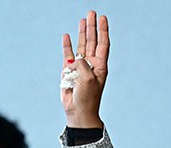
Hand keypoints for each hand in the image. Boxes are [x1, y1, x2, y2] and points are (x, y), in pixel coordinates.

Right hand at [60, 10, 108, 127]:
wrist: (78, 112)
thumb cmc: (87, 98)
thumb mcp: (88, 79)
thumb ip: (83, 65)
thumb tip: (76, 58)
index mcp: (100, 66)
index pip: (103, 44)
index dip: (103, 31)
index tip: (103, 18)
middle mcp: (91, 64)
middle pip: (92, 41)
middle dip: (92, 27)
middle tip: (92, 13)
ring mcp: (80, 66)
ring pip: (81, 45)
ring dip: (82, 33)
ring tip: (83, 20)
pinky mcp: (68, 71)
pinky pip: (67, 55)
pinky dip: (67, 45)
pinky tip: (67, 36)